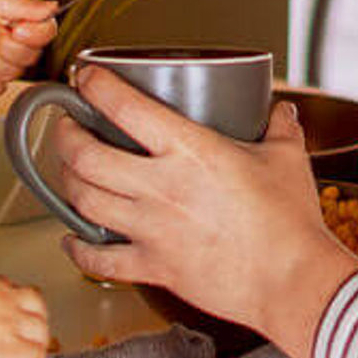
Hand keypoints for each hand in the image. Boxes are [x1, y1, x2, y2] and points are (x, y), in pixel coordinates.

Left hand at [0, 0, 57, 97]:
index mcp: (25, 22)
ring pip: (10, 73)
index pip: (46, 34)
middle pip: (28, 57)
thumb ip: (26, 5)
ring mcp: (2, 64)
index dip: (33, 35)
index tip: (16, 28)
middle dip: (3, 45)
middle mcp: (17, 45)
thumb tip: (52, 7)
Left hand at [49, 69, 357, 357]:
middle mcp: (161, 187)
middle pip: (86, 156)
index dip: (95, 86)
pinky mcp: (153, 267)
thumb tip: (282, 112)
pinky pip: (98, 260)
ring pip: (83, 202)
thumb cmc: (289, 221)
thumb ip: (280, 129)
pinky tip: (74, 240)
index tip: (85, 78)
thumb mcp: (287, 158)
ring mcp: (152, 229)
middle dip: (66, 136)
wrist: (291, 279)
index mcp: (192, 150)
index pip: (126, 107)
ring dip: (67, 182)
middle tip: (68, 126)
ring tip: (69, 172)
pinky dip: (78, 250)